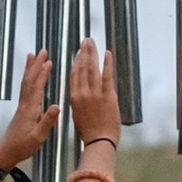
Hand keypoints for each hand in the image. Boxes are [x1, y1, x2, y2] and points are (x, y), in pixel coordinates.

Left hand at [0, 49, 59, 173]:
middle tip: (42, 51)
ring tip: (32, 56)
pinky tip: (30, 76)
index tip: (49, 61)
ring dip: (30, 68)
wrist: (6, 152)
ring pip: (26, 83)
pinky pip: (25, 88)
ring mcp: (22, 106)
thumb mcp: (38, 137)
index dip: (42, 74)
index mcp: (30, 109)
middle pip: (30, 80)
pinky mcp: (21, 109)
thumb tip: (57, 105)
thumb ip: (47, 121)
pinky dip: (27, 78)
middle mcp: (25, 104)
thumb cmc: (23, 146)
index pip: (36, 87)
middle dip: (36, 65)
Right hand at [65, 37, 122, 151]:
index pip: (73, 75)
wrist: (99, 141)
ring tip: (92, 42)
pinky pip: (107, 76)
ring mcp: (95, 93)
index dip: (76, 61)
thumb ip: (78, 101)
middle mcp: (82, 93)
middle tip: (85, 40)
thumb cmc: (89, 131)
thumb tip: (79, 92)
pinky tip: (107, 53)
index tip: (77, 52)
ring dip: (92, 53)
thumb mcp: (77, 114)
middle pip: (82, 68)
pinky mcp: (108, 96)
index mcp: (74, 98)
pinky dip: (107, 63)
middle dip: (84, 52)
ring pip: (92, 68)